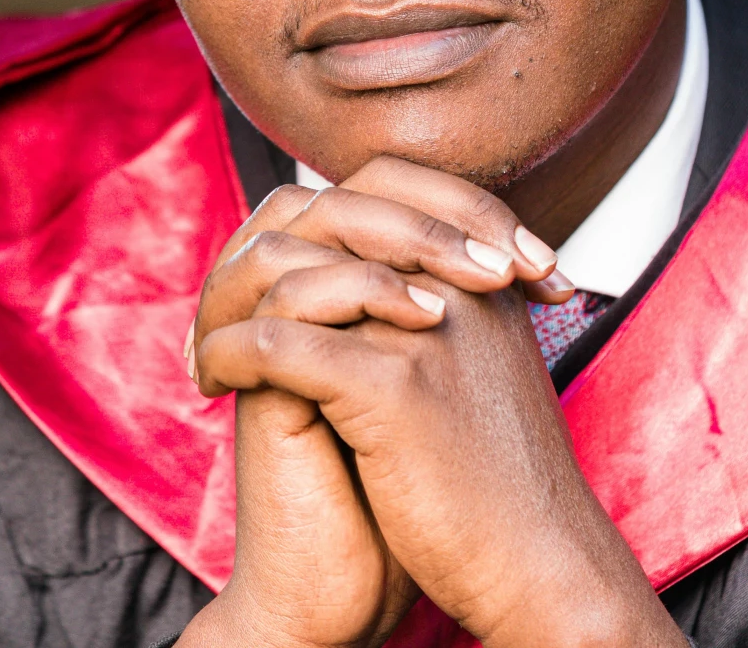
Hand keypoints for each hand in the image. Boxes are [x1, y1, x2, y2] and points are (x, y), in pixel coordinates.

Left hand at [194, 159, 686, 647]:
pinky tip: (212, 386)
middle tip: (220, 303)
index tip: (269, 269)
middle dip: (261, 252)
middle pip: (330, 213)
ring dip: (228, 306)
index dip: (317, 212)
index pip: (387, 183)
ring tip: (204, 350)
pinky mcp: (393, 387)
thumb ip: (441, 312)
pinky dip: (227, 356)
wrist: (543, 564)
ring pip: (291, 274)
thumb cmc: (507, 480)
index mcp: (482, 270)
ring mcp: (427, 328)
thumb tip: (368, 279)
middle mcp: (459, 281)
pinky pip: (278, 343)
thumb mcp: (483, 368)